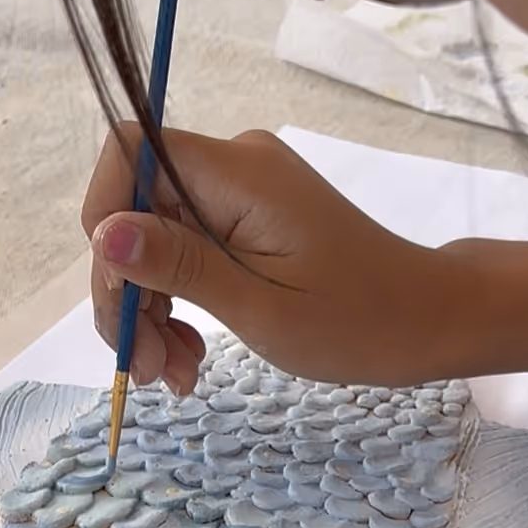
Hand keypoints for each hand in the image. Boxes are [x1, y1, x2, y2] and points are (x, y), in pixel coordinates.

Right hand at [83, 125, 468, 394]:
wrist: (423, 321)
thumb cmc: (357, 322)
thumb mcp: (259, 307)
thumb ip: (178, 266)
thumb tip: (105, 233)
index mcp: (239, 174)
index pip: (129, 153)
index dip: (103, 216)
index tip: (118, 295)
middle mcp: (232, 167)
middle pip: (134, 209)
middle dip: (127, 291)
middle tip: (146, 368)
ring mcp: (237, 193)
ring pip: (151, 239)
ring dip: (149, 310)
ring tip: (173, 374)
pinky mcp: (242, 220)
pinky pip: (182, 253)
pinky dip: (176, 305)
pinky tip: (187, 355)